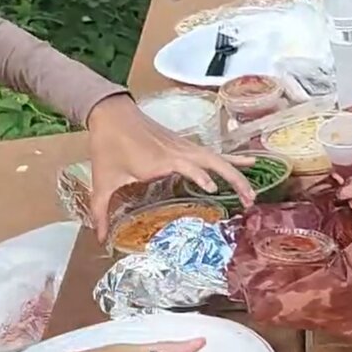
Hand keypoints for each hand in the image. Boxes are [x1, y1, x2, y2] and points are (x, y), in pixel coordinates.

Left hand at [86, 93, 254, 241]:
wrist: (110, 112)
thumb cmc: (106, 146)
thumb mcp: (102, 180)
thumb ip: (101, 210)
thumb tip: (99, 239)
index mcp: (159, 160)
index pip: (189, 168)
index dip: (202, 177)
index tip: (212, 189)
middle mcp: (176, 152)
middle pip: (212, 162)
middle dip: (233, 179)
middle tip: (250, 200)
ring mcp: (182, 146)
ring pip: (216, 158)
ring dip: (236, 172)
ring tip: (253, 192)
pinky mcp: (183, 143)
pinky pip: (211, 153)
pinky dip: (229, 160)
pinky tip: (247, 162)